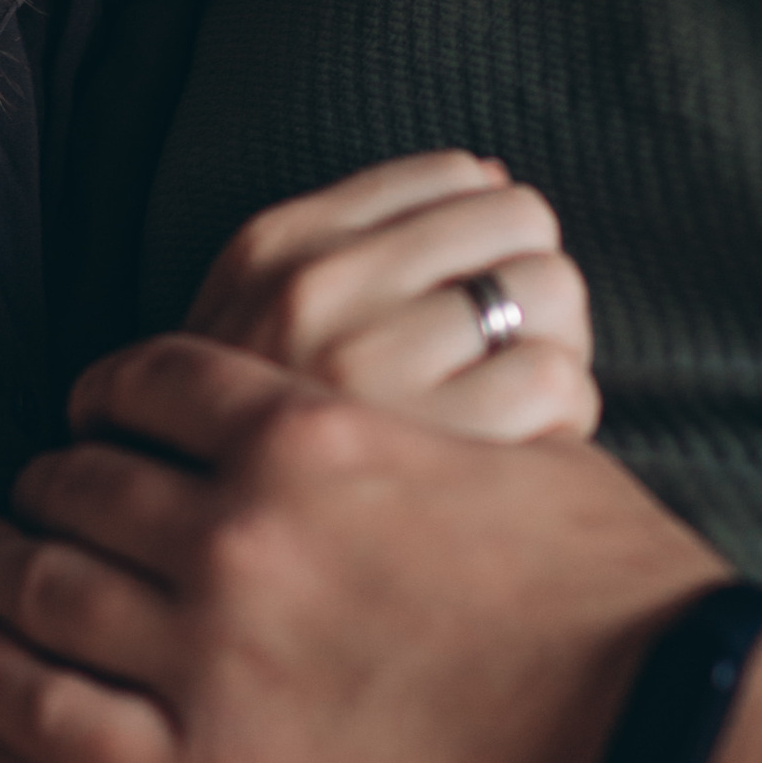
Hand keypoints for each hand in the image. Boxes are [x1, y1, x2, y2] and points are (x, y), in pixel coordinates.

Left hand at [0, 333, 730, 762]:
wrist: (657, 750)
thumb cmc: (619, 601)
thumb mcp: (524, 456)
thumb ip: (430, 422)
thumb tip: (428, 398)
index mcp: (315, 436)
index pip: (157, 382)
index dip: (107, 391)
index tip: (90, 406)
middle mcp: (237, 533)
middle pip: (83, 480)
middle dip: (41, 479)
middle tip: (20, 490)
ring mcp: (209, 660)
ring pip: (43, 589)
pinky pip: (46, 719)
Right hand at [185, 152, 596, 442]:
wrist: (196, 589)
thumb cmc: (266, 452)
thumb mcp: (266, 321)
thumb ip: (368, 238)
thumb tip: (493, 176)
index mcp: (273, 248)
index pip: (457, 174)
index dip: (485, 238)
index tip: (462, 305)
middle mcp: (312, 294)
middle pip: (520, 219)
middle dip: (529, 286)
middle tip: (498, 362)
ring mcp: (368, 372)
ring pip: (553, 291)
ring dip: (553, 350)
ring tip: (506, 411)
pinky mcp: (432, 451)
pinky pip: (560, 380)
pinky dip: (565, 417)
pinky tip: (518, 459)